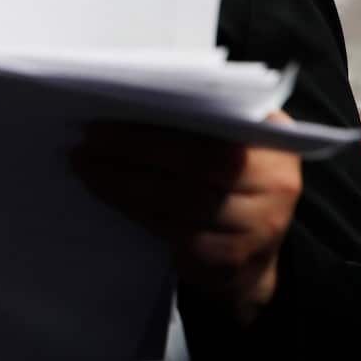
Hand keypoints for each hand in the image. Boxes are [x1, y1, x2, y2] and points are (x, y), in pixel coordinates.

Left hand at [72, 113, 301, 324]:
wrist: (257, 243)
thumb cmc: (230, 171)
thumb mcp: (229, 134)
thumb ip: (199, 115)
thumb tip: (127, 95)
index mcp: (273, 140)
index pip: (208, 132)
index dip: (152, 131)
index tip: (102, 124)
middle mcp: (276, 185)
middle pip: (194, 169)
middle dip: (131, 156)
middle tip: (84, 147)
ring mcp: (260, 229)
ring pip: (183, 207)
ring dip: (126, 188)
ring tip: (87, 170)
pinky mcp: (236, 265)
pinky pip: (182, 241)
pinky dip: (142, 218)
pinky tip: (112, 201)